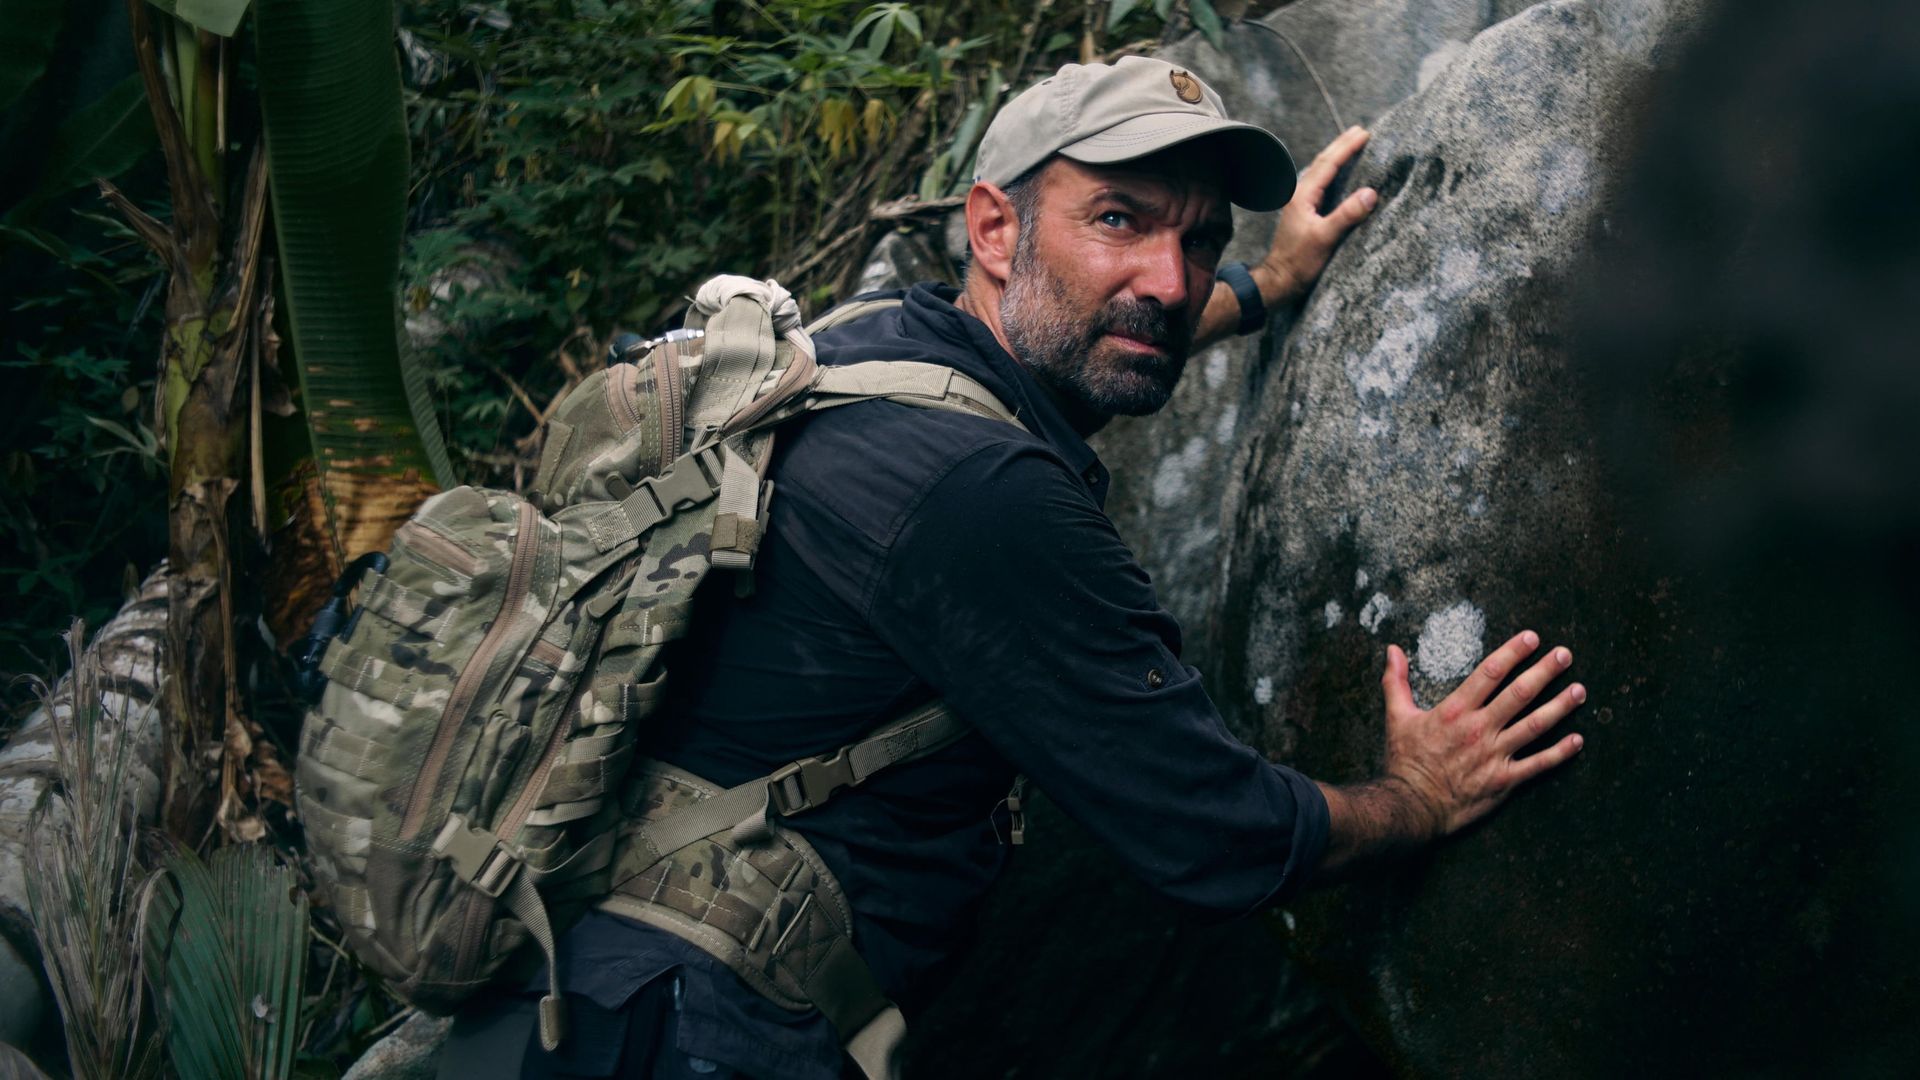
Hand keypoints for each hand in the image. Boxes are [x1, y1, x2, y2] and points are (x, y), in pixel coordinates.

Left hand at [1251, 125, 1378, 304]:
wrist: (1280, 279)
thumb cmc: (1299, 262)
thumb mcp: (1325, 239)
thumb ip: (1347, 215)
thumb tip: (1370, 193)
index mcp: (1303, 196)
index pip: (1328, 164)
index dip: (1347, 147)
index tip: (1364, 133)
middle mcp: (1299, 194)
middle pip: (1323, 162)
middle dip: (1342, 145)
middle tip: (1361, 130)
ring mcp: (1300, 202)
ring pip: (1321, 171)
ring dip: (1337, 156)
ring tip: (1353, 143)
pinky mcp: (1304, 211)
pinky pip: (1322, 183)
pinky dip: (1334, 172)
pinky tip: (1341, 172)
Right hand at [1381, 630, 1586, 836]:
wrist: (1411, 805)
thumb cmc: (1404, 761)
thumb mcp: (1397, 716)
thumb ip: (1396, 681)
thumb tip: (1392, 650)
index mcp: (1455, 710)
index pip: (1490, 673)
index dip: (1513, 652)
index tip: (1531, 638)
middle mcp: (1479, 729)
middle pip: (1519, 694)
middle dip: (1545, 672)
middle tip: (1565, 655)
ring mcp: (1494, 755)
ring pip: (1535, 726)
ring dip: (1560, 706)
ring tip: (1579, 690)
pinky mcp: (1504, 780)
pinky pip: (1538, 764)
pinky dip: (1560, 752)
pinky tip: (1577, 740)